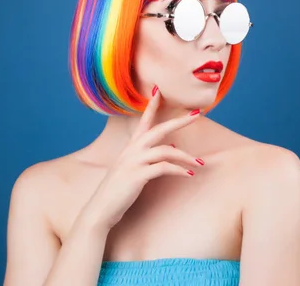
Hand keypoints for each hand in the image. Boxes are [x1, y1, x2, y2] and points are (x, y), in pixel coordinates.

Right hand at [85, 86, 202, 230]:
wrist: (100, 210)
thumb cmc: (118, 191)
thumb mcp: (132, 169)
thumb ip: (149, 157)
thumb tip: (171, 147)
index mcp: (130, 147)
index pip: (143, 120)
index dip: (151, 105)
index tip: (159, 89)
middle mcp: (131, 150)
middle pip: (159, 129)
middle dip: (180, 121)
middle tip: (198, 113)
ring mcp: (133, 162)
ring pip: (166, 150)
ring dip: (186, 156)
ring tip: (199, 164)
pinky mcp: (137, 175)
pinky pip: (164, 168)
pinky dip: (178, 170)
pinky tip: (188, 175)